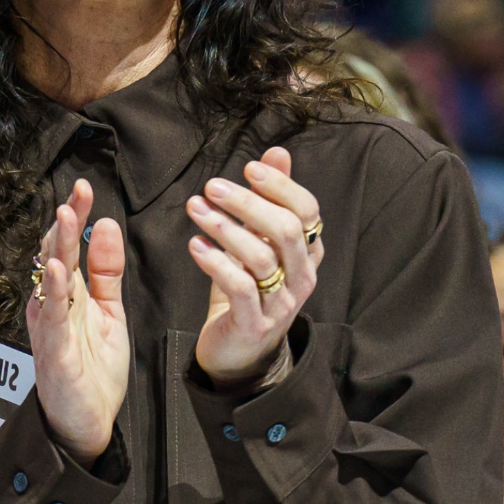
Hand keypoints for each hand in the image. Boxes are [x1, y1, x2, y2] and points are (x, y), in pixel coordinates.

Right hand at [24, 179, 129, 467]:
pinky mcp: (54, 351)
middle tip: (75, 194)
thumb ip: (107, 273)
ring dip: (58, 247)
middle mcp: (53, 305)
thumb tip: (107, 226)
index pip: (70, 246)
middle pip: (57, 255)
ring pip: (51, 280)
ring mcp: (50, 327)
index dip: (77, 217)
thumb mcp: (110, 313)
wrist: (86, 423)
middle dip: (66, 223)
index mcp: (68, 294)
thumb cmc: (93, 370)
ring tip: (66, 218)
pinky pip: (52, 317)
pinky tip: (58, 269)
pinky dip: (53, 292)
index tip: (85, 189)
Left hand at [186, 147, 323, 386]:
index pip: (308, 212)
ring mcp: (280, 303)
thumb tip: (277, 152)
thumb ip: (271, 199)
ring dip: (224, 227)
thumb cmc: (248, 289)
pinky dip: (215, 262)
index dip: (281, 187)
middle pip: (285, 230)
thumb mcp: (260, 242)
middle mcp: (301, 277)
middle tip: (211, 186)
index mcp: (308, 254)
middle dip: (247, 203)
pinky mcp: (253, 324)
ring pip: (260, 257)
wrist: (239, 352)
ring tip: (195, 209)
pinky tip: (195, 245)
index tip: (248, 167)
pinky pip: (239, 288)